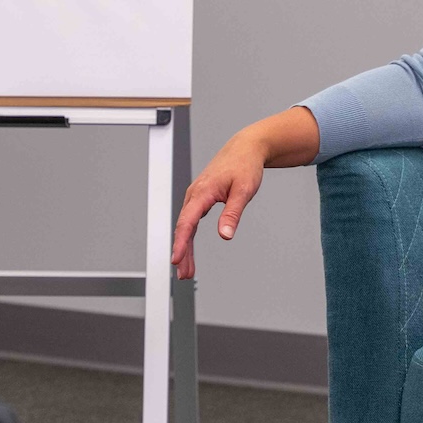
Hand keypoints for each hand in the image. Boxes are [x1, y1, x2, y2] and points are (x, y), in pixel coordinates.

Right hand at [172, 131, 268, 279]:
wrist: (246, 149)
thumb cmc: (245, 165)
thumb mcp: (243, 191)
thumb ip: (232, 214)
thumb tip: (225, 235)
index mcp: (202, 191)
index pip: (187, 221)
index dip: (180, 242)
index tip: (176, 259)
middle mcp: (195, 194)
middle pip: (184, 227)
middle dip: (182, 252)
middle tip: (184, 274)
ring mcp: (196, 196)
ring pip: (186, 226)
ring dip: (185, 248)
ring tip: (187, 270)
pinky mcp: (200, 199)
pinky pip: (191, 220)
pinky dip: (189, 237)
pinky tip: (189, 251)